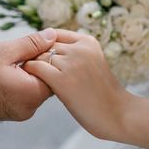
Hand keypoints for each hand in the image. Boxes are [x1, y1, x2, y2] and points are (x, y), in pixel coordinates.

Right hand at [0, 28, 56, 120]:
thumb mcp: (5, 51)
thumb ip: (32, 44)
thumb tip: (52, 35)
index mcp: (32, 93)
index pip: (56, 74)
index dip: (49, 57)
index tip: (36, 48)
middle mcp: (30, 107)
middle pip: (48, 82)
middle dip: (39, 65)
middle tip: (23, 54)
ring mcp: (21, 112)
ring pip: (36, 88)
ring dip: (30, 74)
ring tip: (13, 64)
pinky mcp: (13, 113)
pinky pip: (26, 95)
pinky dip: (23, 83)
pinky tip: (9, 74)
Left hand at [24, 29, 148, 148]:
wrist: (118, 114)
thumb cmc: (102, 92)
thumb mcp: (93, 62)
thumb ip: (75, 52)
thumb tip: (48, 47)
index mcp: (87, 41)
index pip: (54, 34)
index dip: (44, 46)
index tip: (41, 59)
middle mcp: (80, 48)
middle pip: (46, 45)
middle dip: (38, 57)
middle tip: (36, 71)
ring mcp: (71, 64)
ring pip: (39, 56)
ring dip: (34, 67)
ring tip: (33, 78)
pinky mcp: (62, 80)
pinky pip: (36, 68)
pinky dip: (30, 73)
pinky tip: (32, 83)